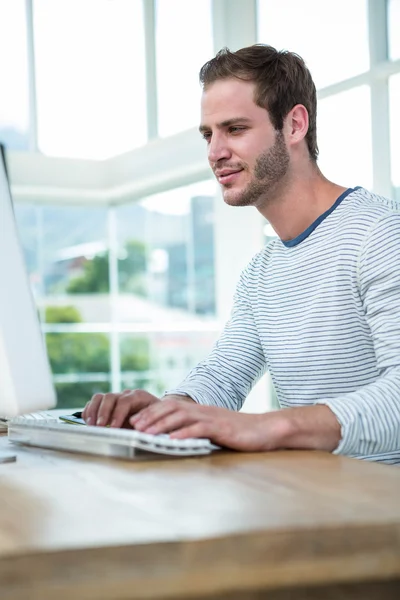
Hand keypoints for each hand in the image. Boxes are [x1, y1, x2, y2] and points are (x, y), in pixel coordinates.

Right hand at [82, 389, 159, 427]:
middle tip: (100, 427)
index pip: (125, 401)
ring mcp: (116, 397)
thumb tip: (139, 433)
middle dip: (103, 413)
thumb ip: (147, 426)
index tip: (113, 427)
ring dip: (94, 411)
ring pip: (100, 398)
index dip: (118, 414)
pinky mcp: (107, 404)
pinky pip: (94, 402)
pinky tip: (89, 422)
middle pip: (110, 397)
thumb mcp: (156, 421)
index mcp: (139, 396)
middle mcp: (126, 394)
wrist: (157, 414)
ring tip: (92, 425)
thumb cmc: (157, 419)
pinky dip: (89, 411)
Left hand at [130, 398, 289, 451]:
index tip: (135, 421)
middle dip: (151, 416)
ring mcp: (211, 418)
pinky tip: (173, 439)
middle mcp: (202, 410)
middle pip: (171, 407)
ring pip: (182, 416)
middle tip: (134, 426)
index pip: (170, 406)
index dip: (151, 412)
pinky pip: (200, 429)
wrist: (264, 430)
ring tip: (147, 432)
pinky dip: (185, 433)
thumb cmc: (239, 432)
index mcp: (199, 410)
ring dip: (162, 424)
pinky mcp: (221, 428)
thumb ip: (196, 430)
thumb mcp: (213, 429)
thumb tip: (175, 439)